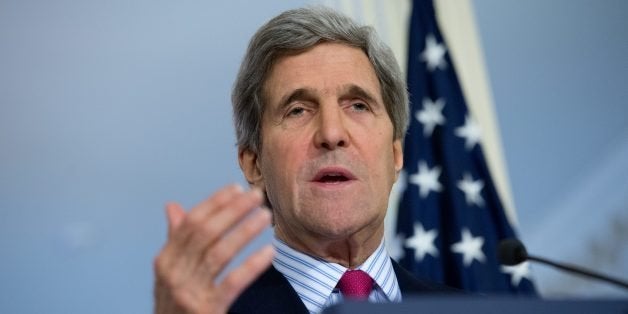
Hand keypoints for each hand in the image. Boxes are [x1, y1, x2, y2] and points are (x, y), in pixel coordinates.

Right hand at [154, 185, 273, 313]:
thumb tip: (172, 206)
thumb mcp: (170, 273)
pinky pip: (233, 282)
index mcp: (165, 260)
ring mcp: (188, 293)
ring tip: (266, 216)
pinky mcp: (205, 310)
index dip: (215, 203)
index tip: (237, 188)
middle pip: (206, 233)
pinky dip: (252, 265)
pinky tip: (270, 251)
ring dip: (245, 231)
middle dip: (233, 210)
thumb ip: (176, 241)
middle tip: (257, 195)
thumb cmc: (176, 304)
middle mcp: (173, 274)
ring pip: (220, 253)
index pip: (191, 222)